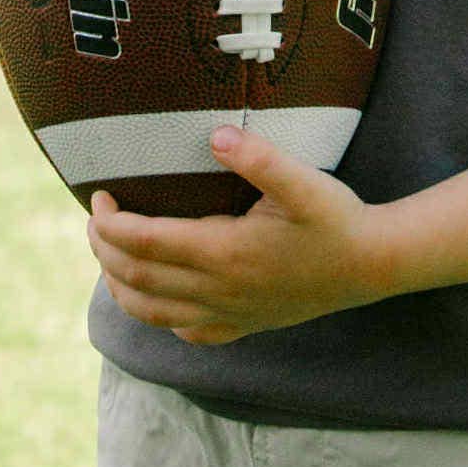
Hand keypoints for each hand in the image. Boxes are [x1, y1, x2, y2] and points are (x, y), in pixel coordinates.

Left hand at [87, 127, 391, 344]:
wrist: (371, 265)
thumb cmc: (336, 218)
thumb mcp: (303, 181)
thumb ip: (259, 158)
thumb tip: (215, 134)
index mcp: (225, 253)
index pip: (144, 243)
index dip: (111, 223)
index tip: (99, 196)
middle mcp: (218, 290)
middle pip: (136, 279)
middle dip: (103, 249)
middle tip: (96, 219)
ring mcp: (229, 313)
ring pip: (151, 312)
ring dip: (118, 284)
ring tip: (108, 255)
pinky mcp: (243, 325)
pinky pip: (185, 331)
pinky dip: (156, 314)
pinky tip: (158, 297)